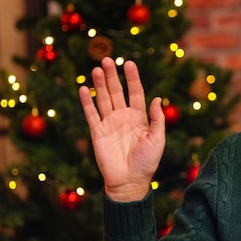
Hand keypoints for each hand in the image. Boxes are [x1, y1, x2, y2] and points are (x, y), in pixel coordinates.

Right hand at [79, 57, 165, 201]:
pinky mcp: (97, 132)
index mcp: (140, 118)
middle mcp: (124, 117)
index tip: (129, 63)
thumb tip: (157, 98)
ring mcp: (109, 123)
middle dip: (113, 76)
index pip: (136, 93)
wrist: (129, 182)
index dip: (132, 78)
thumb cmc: (147, 163)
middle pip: (117, 92)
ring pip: (103, 99)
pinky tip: (83, 88)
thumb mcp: (158, 140)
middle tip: (106, 59)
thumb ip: (157, 119)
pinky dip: (86, 101)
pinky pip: (90, 114)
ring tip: (96, 69)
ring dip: (100, 84)